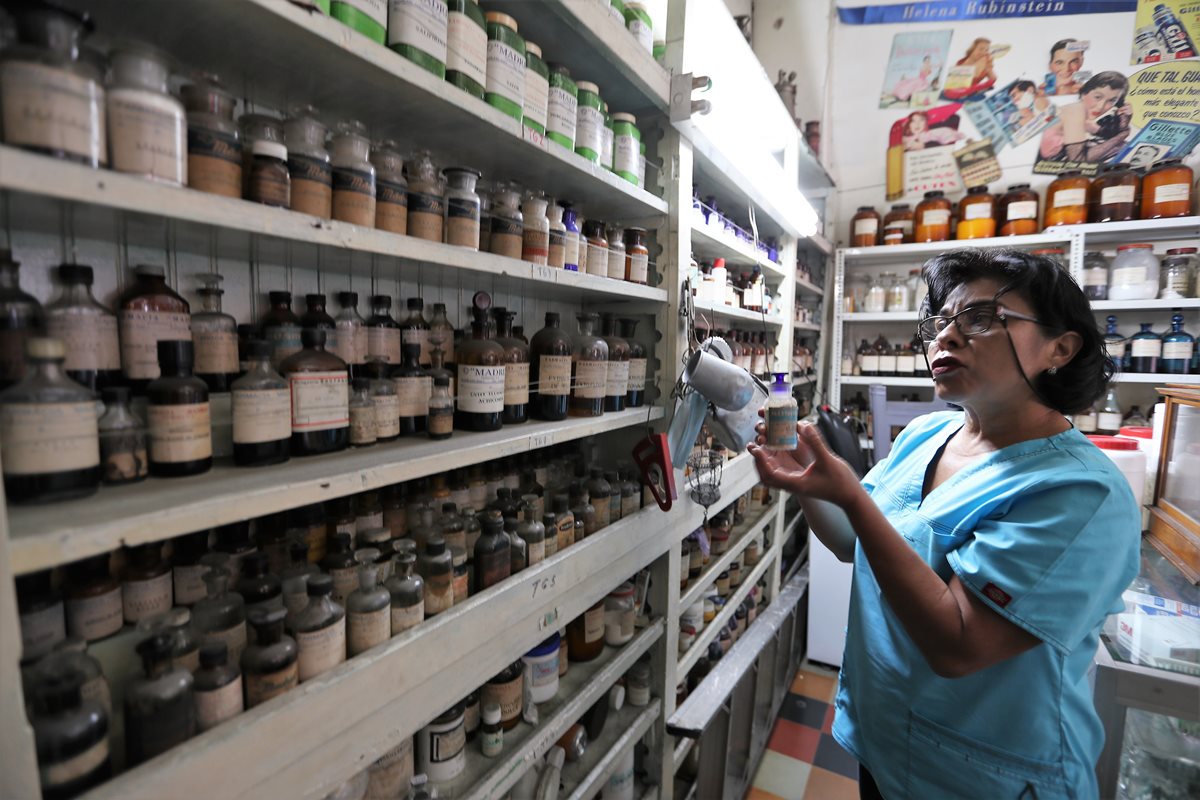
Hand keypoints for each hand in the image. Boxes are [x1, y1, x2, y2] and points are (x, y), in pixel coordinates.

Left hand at [747, 419, 864, 508]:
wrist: (850, 496)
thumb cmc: (840, 484)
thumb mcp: (828, 460)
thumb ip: (815, 442)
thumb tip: (803, 425)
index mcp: (796, 483)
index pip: (770, 474)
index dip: (761, 460)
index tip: (756, 447)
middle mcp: (793, 483)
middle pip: (767, 474)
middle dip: (759, 459)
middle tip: (755, 443)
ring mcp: (795, 481)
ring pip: (773, 471)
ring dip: (767, 458)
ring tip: (764, 442)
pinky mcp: (800, 477)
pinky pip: (783, 468)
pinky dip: (777, 458)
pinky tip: (780, 446)